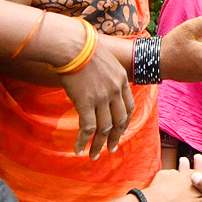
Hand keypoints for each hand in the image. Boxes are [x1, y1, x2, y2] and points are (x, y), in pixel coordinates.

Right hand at [57, 34, 134, 159]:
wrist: (72, 46)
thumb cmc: (84, 48)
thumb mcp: (105, 59)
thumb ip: (108, 74)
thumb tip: (100, 82)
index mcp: (122, 79)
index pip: (129, 106)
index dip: (125, 121)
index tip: (121, 130)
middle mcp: (115, 91)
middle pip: (119, 120)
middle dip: (115, 137)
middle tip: (111, 149)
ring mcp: (102, 98)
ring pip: (104, 129)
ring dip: (99, 145)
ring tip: (94, 155)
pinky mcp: (86, 103)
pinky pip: (87, 128)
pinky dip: (83, 141)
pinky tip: (78, 150)